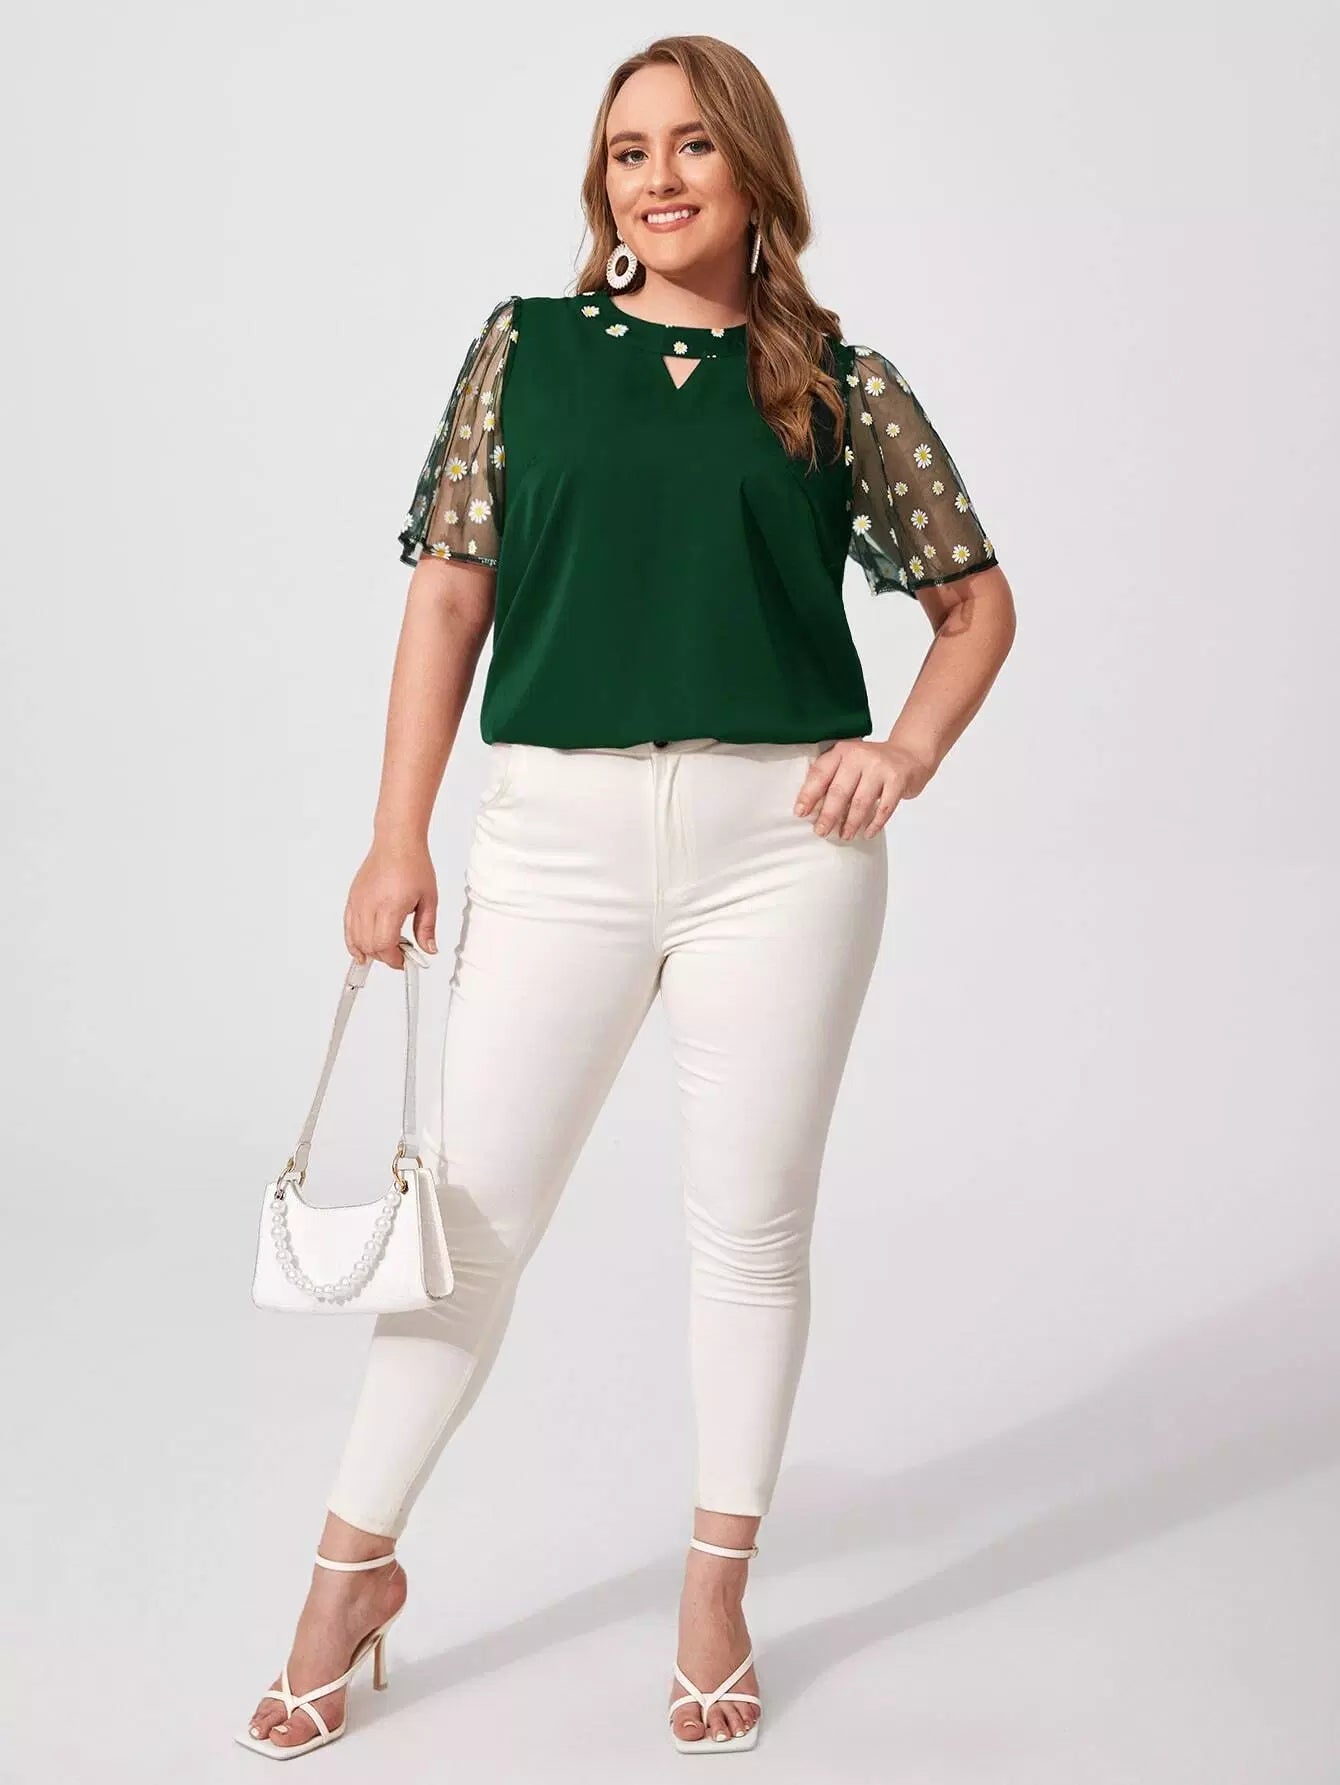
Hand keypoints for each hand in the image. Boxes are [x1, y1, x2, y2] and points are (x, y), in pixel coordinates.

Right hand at [344, 838, 437, 968]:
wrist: (397, 842)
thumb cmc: (413, 864)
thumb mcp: (429, 899)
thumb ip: (427, 927)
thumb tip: (428, 949)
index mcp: (390, 906)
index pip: (384, 945)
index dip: (394, 959)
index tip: (404, 961)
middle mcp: (370, 905)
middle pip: (369, 946)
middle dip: (384, 957)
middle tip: (399, 955)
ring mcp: (358, 902)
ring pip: (356, 939)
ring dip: (370, 951)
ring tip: (385, 951)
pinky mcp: (352, 899)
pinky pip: (347, 927)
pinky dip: (353, 942)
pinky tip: (361, 951)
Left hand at [794, 739, 931, 839]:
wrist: (910, 753)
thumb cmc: (873, 764)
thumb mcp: (850, 762)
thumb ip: (833, 778)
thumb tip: (813, 809)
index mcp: (842, 751)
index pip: (820, 773)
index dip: (809, 794)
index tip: (801, 813)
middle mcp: (859, 756)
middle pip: (839, 791)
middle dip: (828, 815)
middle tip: (821, 831)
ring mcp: (880, 767)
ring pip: (861, 802)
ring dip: (851, 823)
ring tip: (844, 836)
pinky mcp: (898, 780)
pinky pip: (884, 807)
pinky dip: (874, 824)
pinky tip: (867, 833)